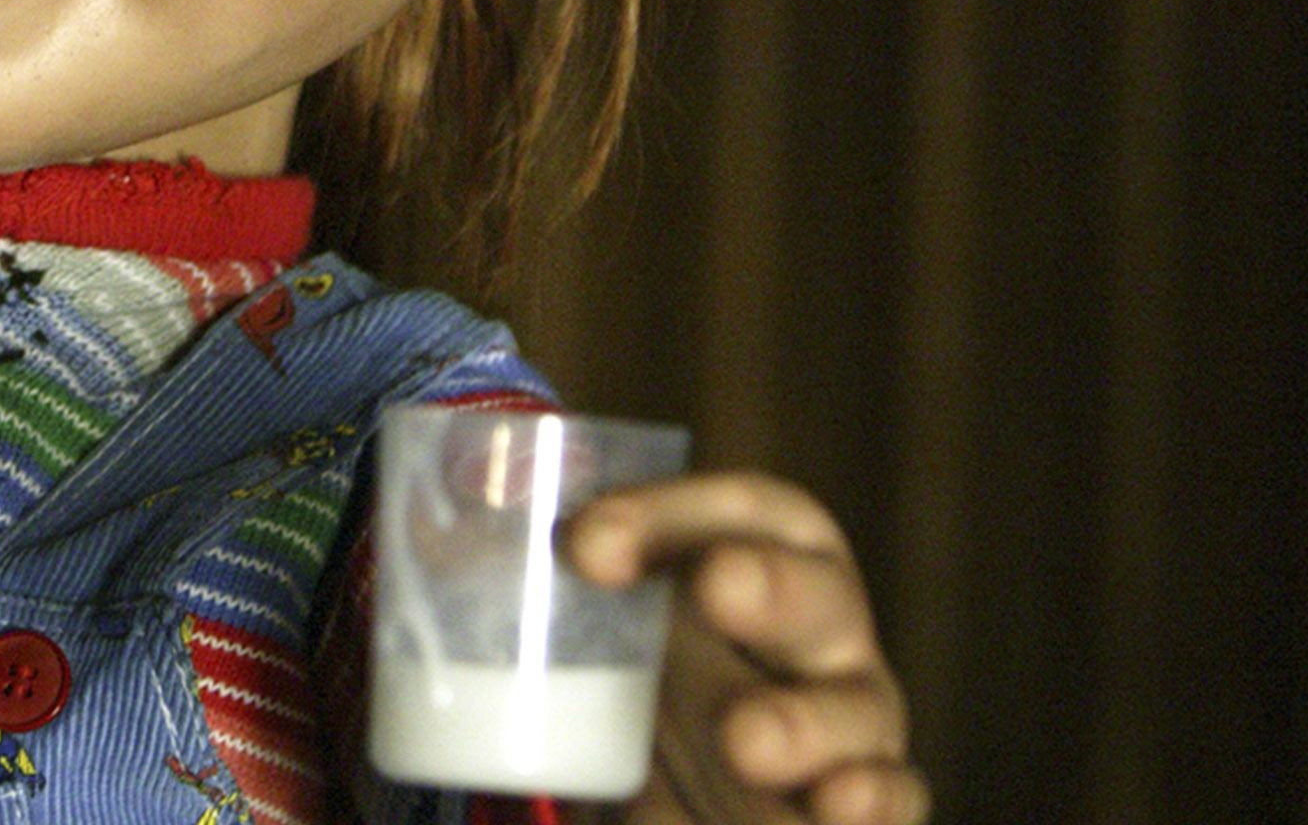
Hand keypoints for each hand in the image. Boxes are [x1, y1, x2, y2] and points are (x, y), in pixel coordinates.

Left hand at [562, 473, 926, 824]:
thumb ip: (536, 590)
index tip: (587, 545)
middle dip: (771, 587)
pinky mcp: (868, 801)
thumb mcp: (592, 626)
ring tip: (746, 744)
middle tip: (719, 586)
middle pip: (815, 595)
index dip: (669, 515)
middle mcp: (823, 632)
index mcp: (764, 557)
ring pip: (853, 711)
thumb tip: (415, 552)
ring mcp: (852, 723)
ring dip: (803, 724)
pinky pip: (892, 800)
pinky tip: (835, 809)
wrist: (681, 780)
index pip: (740, 512)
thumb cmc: (639, 673)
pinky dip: (869, 803)